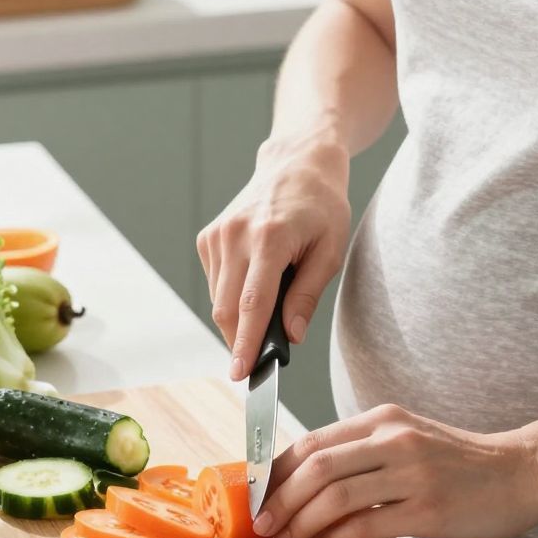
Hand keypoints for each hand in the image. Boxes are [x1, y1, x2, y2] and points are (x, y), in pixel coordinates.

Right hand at [196, 133, 351, 378]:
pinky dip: (233, 295)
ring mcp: (217, 235)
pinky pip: (216, 283)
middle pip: (226, 308)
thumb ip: (307, 295)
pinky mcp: (208, 237)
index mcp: (269, 238)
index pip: (252, 304)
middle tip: (260, 362)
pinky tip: (257, 280)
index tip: (240, 373)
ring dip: (239, 318)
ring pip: (218, 299)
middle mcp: (235, 235)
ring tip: (271, 305)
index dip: (246, 344)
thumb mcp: (330, 251)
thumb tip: (291, 337)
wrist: (297, 164)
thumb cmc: (321, 207)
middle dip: (240, 341)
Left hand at [252, 404, 537, 537]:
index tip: (256, 495)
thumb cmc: (460, 463)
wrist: (523, 472)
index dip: (275, 471)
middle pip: (315, 467)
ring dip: (301, 524)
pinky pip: (367, 525)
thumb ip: (364, 453)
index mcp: (382, 419)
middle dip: (279, 500)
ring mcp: (412, 472)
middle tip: (262, 525)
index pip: (311, 441)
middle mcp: (393, 439)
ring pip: (335, 497)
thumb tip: (307, 482)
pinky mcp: (429, 507)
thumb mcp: (408, 440)